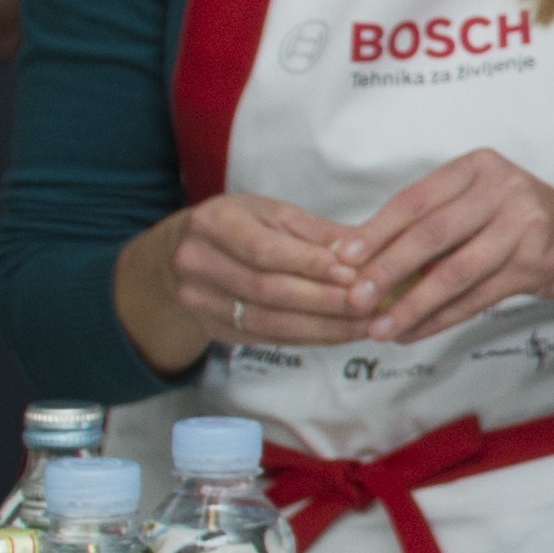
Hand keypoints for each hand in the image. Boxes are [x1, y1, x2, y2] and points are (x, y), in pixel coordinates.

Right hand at [169, 189, 372, 352]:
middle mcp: (197, 262)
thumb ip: (317, 232)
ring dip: (322, 327)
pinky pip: (267, 338)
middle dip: (323, 300)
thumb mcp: (274, 214)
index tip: (351, 273)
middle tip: (367, 303)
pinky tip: (339, 333)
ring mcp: (199, 300)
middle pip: (266, 289)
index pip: (263, 249)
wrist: (186, 252)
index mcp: (213, 222)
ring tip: (363, 324)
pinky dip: (308, 338)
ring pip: (268, 322)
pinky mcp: (212, 328)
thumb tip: (364, 249)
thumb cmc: (241, 226)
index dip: (308, 264)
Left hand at [341, 148, 553, 343]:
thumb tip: (363, 256)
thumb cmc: (525, 226)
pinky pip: (478, 296)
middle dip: (386, 269)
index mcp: (478, 166)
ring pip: (454, 271)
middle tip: (355, 299)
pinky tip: (417, 331)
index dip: (375, 230)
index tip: (342, 258)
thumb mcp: (482, 207)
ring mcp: (525, 224)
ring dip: (413, 304)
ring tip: (381, 328)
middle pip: (430, 233)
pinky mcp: (537, 261)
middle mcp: (503, 187)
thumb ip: (435, 222)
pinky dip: (443, 318)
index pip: (415, 199)